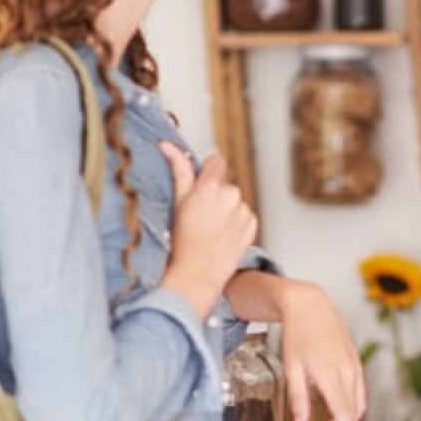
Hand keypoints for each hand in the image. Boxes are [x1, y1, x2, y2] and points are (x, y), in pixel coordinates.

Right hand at [158, 142, 256, 313]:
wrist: (198, 274)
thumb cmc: (183, 241)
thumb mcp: (177, 202)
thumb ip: (178, 170)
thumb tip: (168, 146)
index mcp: (211, 186)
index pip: (216, 161)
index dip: (208, 171)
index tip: (201, 184)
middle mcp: (231, 195)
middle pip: (225, 183)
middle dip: (215, 194)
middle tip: (200, 214)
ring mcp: (244, 211)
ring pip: (235, 201)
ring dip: (226, 209)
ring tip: (210, 228)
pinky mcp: (252, 225)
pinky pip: (244, 215)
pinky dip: (235, 222)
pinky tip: (222, 235)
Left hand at [273, 280, 366, 420]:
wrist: (312, 306)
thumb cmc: (298, 335)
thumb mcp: (292, 368)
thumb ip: (299, 400)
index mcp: (331, 374)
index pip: (343, 415)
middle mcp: (348, 373)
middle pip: (350, 418)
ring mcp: (355, 369)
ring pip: (354, 409)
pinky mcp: (355, 367)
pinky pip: (356, 397)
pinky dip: (346, 415)